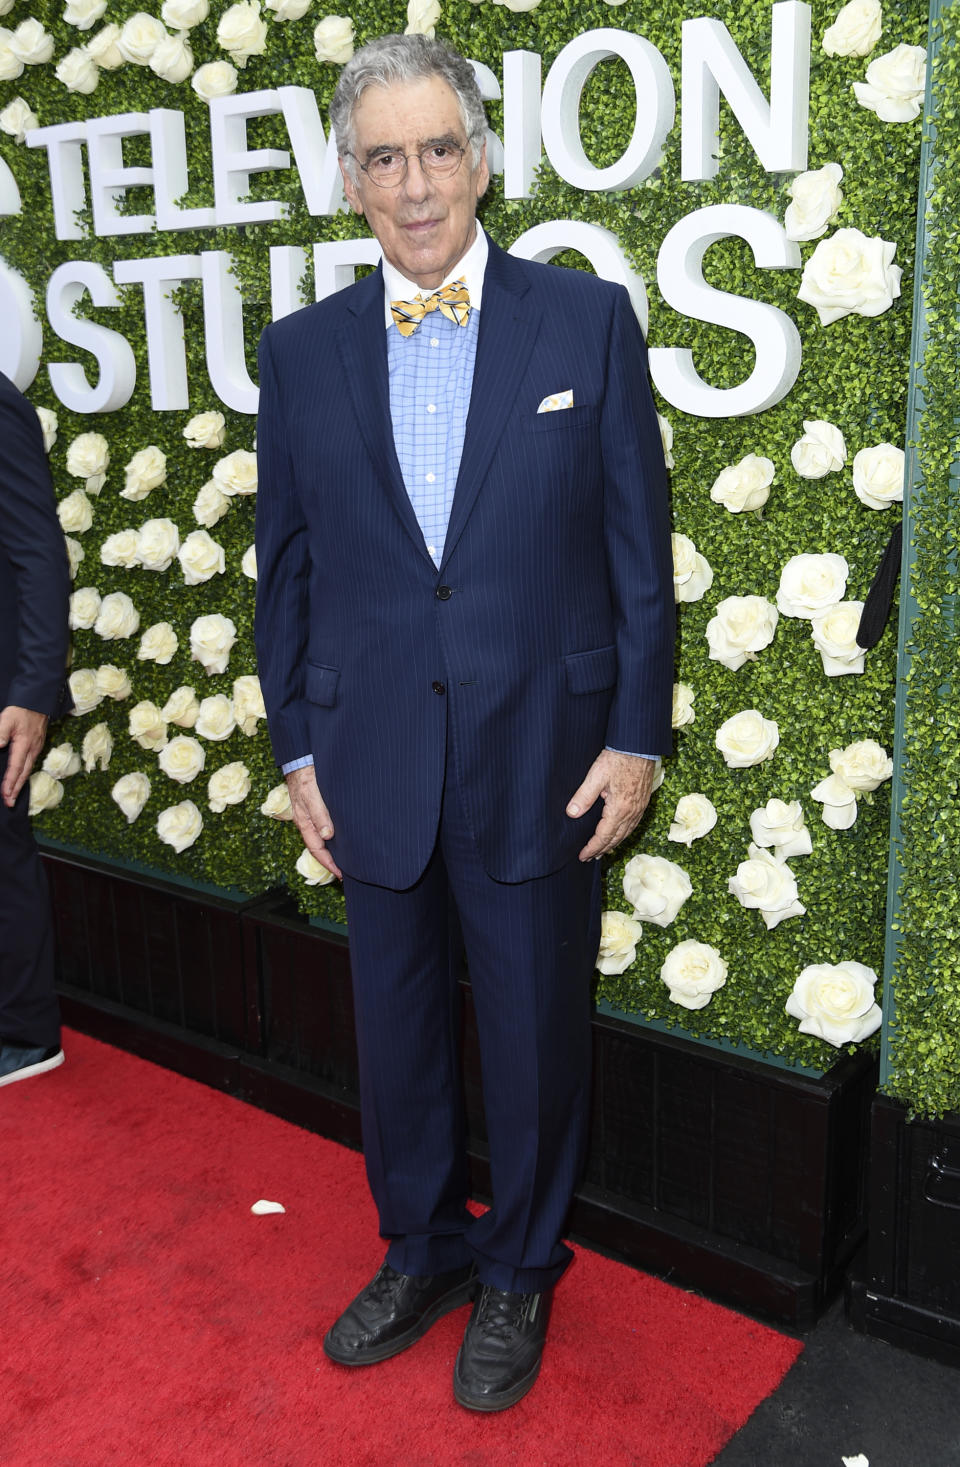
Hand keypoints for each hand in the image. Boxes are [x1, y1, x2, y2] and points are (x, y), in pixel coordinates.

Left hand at [0, 705, 48, 808]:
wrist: (37, 701)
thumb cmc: (21, 710)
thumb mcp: (6, 719)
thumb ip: (0, 734)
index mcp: (24, 745)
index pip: (16, 767)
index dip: (10, 782)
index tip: (5, 794)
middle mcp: (32, 749)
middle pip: (24, 774)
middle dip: (16, 790)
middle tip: (9, 803)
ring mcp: (36, 748)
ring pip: (27, 770)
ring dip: (20, 785)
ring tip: (13, 796)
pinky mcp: (36, 746)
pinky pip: (30, 765)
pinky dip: (24, 775)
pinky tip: (20, 779)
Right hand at [286, 764, 341, 879]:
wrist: (300, 760)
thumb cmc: (304, 777)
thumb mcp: (311, 795)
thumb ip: (320, 814)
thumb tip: (327, 836)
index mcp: (304, 823)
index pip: (317, 849)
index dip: (329, 863)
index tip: (341, 874)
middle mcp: (308, 822)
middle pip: (320, 847)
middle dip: (332, 860)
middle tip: (347, 870)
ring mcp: (312, 815)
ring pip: (323, 838)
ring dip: (334, 849)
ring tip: (348, 857)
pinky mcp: (318, 808)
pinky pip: (326, 827)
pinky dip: (335, 836)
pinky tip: (344, 836)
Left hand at [566, 750, 657, 862]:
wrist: (639, 745)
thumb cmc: (618, 758)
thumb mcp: (596, 776)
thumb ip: (583, 796)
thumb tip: (572, 814)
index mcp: (619, 809)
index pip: (604, 836)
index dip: (592, 848)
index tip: (582, 856)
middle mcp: (632, 812)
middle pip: (615, 838)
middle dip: (601, 850)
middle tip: (589, 858)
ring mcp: (639, 808)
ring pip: (626, 833)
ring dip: (613, 844)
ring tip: (602, 851)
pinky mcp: (643, 802)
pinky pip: (633, 824)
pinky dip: (624, 833)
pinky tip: (619, 833)